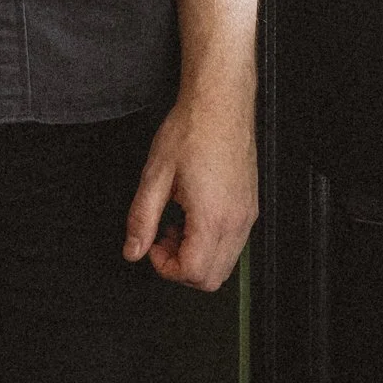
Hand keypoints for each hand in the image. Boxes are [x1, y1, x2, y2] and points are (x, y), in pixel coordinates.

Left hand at [122, 83, 257, 290]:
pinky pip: (233, 245)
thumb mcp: (155, 175)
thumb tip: (132, 250)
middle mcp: (236, 222)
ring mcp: (247, 216)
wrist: (220, 104)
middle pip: (212, 278)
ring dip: (196, 256)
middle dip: (181, 268)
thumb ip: (141, 219)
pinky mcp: (250, 208)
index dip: (165, 267)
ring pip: (225, 265)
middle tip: (162, 238)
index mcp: (212, 217)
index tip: (151, 245)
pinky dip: (210, 243)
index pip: (193, 272)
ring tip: (176, 224)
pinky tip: (192, 216)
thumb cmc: (192, 131)